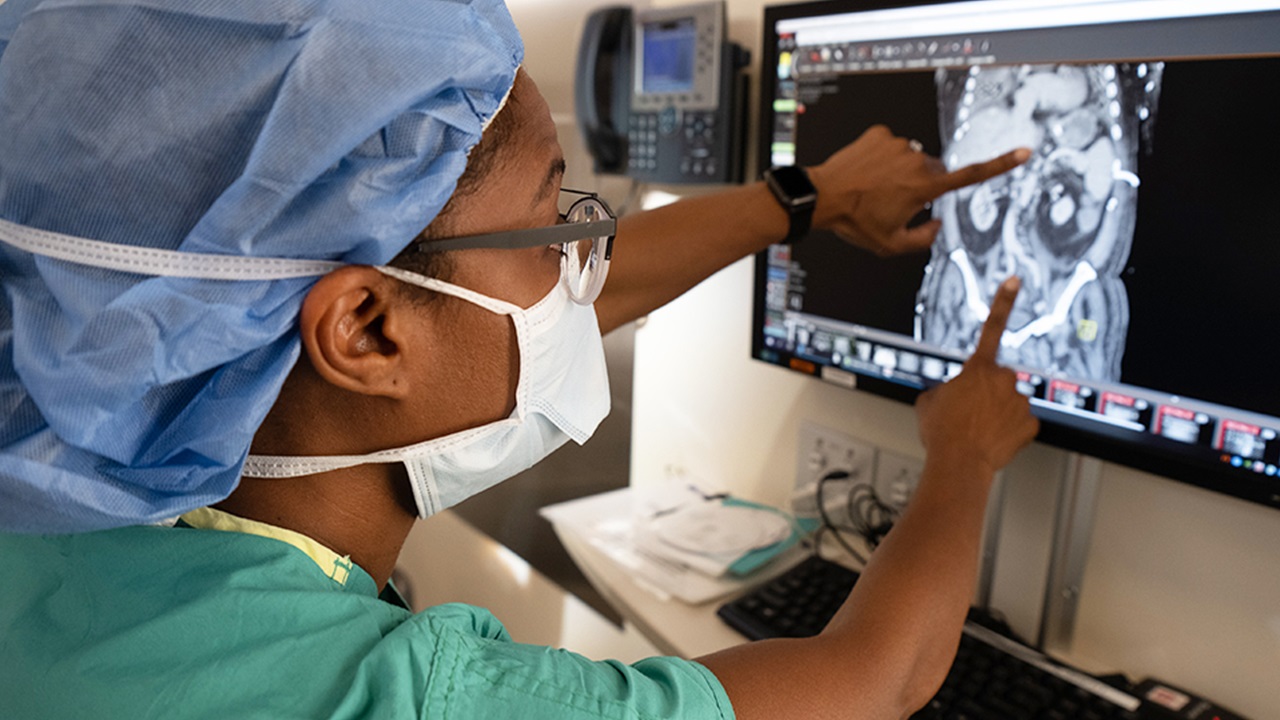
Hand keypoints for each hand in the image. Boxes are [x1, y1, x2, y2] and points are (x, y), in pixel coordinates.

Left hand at [807, 125, 1029, 256]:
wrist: (822, 197)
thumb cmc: (855, 222)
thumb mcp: (891, 244)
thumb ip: (923, 239)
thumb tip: (936, 225)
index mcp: (925, 187)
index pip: (971, 176)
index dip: (1001, 165)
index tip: (1024, 151)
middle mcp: (916, 160)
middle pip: (933, 171)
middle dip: (922, 184)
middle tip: (894, 201)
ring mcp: (898, 144)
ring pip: (910, 157)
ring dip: (900, 170)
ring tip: (874, 187)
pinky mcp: (879, 133)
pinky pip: (890, 144)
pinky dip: (882, 156)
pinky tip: (865, 172)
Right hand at [915, 277, 1038, 474]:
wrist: (958, 463)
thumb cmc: (941, 432)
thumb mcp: (927, 401)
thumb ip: (944, 388)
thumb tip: (949, 393)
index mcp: (978, 368)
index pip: (992, 327)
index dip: (1004, 302)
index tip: (1014, 281)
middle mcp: (1003, 380)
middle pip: (999, 378)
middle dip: (989, 391)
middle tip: (970, 412)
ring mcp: (1019, 402)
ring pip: (1011, 402)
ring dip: (997, 413)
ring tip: (977, 431)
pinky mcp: (1031, 424)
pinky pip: (1021, 424)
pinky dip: (1010, 432)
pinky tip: (994, 440)